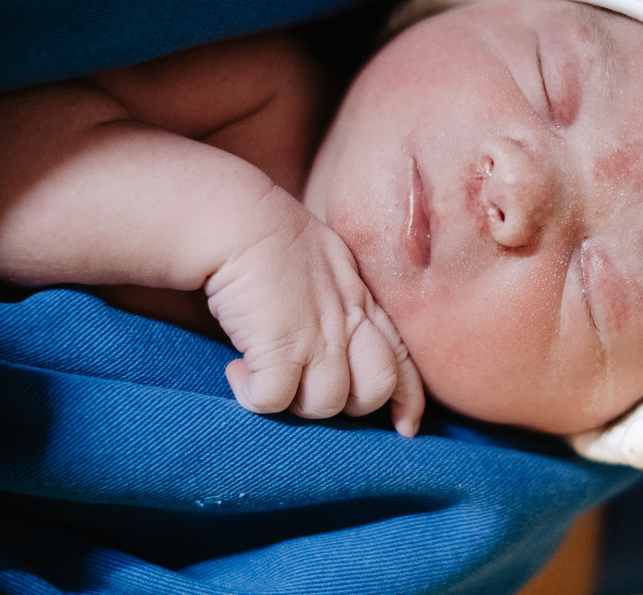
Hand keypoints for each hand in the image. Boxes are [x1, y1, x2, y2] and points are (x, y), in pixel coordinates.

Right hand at [205, 186, 423, 436]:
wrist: (234, 215)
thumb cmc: (266, 232)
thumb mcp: (323, 259)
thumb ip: (338, 296)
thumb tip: (329, 335)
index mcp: (359, 298)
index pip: (402, 358)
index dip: (408, 399)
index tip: (405, 428)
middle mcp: (346, 319)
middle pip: (376, 388)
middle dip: (348, 406)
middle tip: (308, 392)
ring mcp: (316, 335)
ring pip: (328, 404)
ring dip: (294, 403)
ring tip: (265, 377)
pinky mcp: (279, 346)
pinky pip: (276, 399)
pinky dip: (254, 398)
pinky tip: (238, 374)